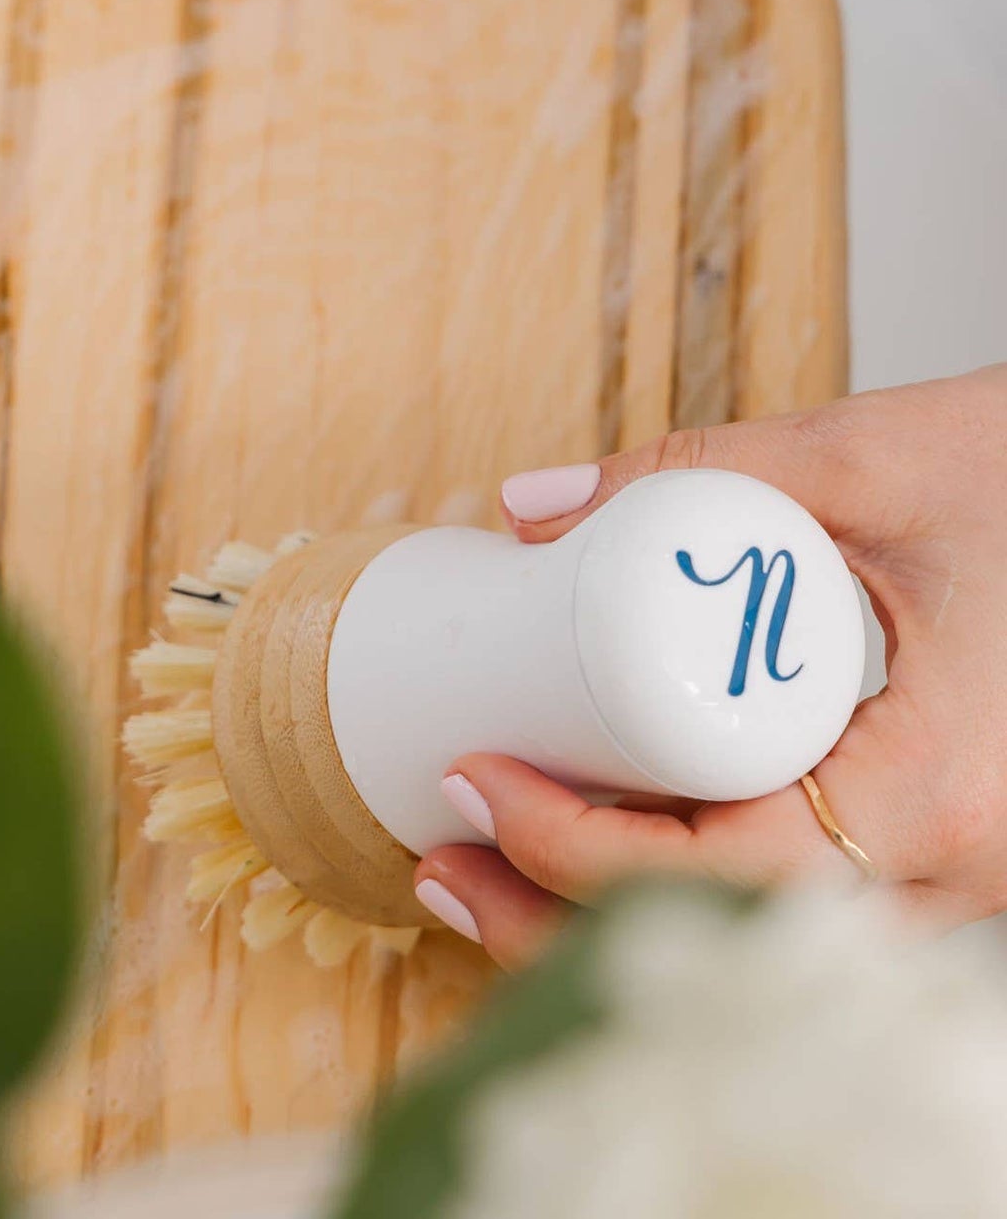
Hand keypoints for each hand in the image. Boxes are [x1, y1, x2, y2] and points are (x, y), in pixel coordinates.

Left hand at [411, 367, 1006, 968]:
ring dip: (619, 917)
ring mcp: (966, 875)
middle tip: (442, 865)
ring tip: (489, 875)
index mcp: (940, 791)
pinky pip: (806, 907)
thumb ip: (695, 467)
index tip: (472, 781)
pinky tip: (610, 849)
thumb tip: (529, 504)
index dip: (571, 849)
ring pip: (764, 940)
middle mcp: (961, 868)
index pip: (719, 872)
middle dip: (562, 919)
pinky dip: (693, 893)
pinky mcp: (952, 849)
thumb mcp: (872, 455)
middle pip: (725, 941)